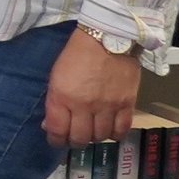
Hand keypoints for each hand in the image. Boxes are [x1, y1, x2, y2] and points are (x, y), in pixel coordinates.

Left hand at [44, 32, 140, 146]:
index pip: (57, 131)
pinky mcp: (127, 103)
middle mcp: (84, 106)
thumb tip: (50, 125)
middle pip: (80, 138)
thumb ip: (54, 102)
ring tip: (92, 131)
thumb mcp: (56, 76)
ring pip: (100, 137)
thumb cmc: (77, 54)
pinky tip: (110, 130)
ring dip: (94, 138)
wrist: (108, 37)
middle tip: (75, 137)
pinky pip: (122, 130)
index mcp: (62, 97)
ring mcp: (107, 106)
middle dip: (75, 141)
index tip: (57, 140)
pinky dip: (115, 134)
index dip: (56, 141)